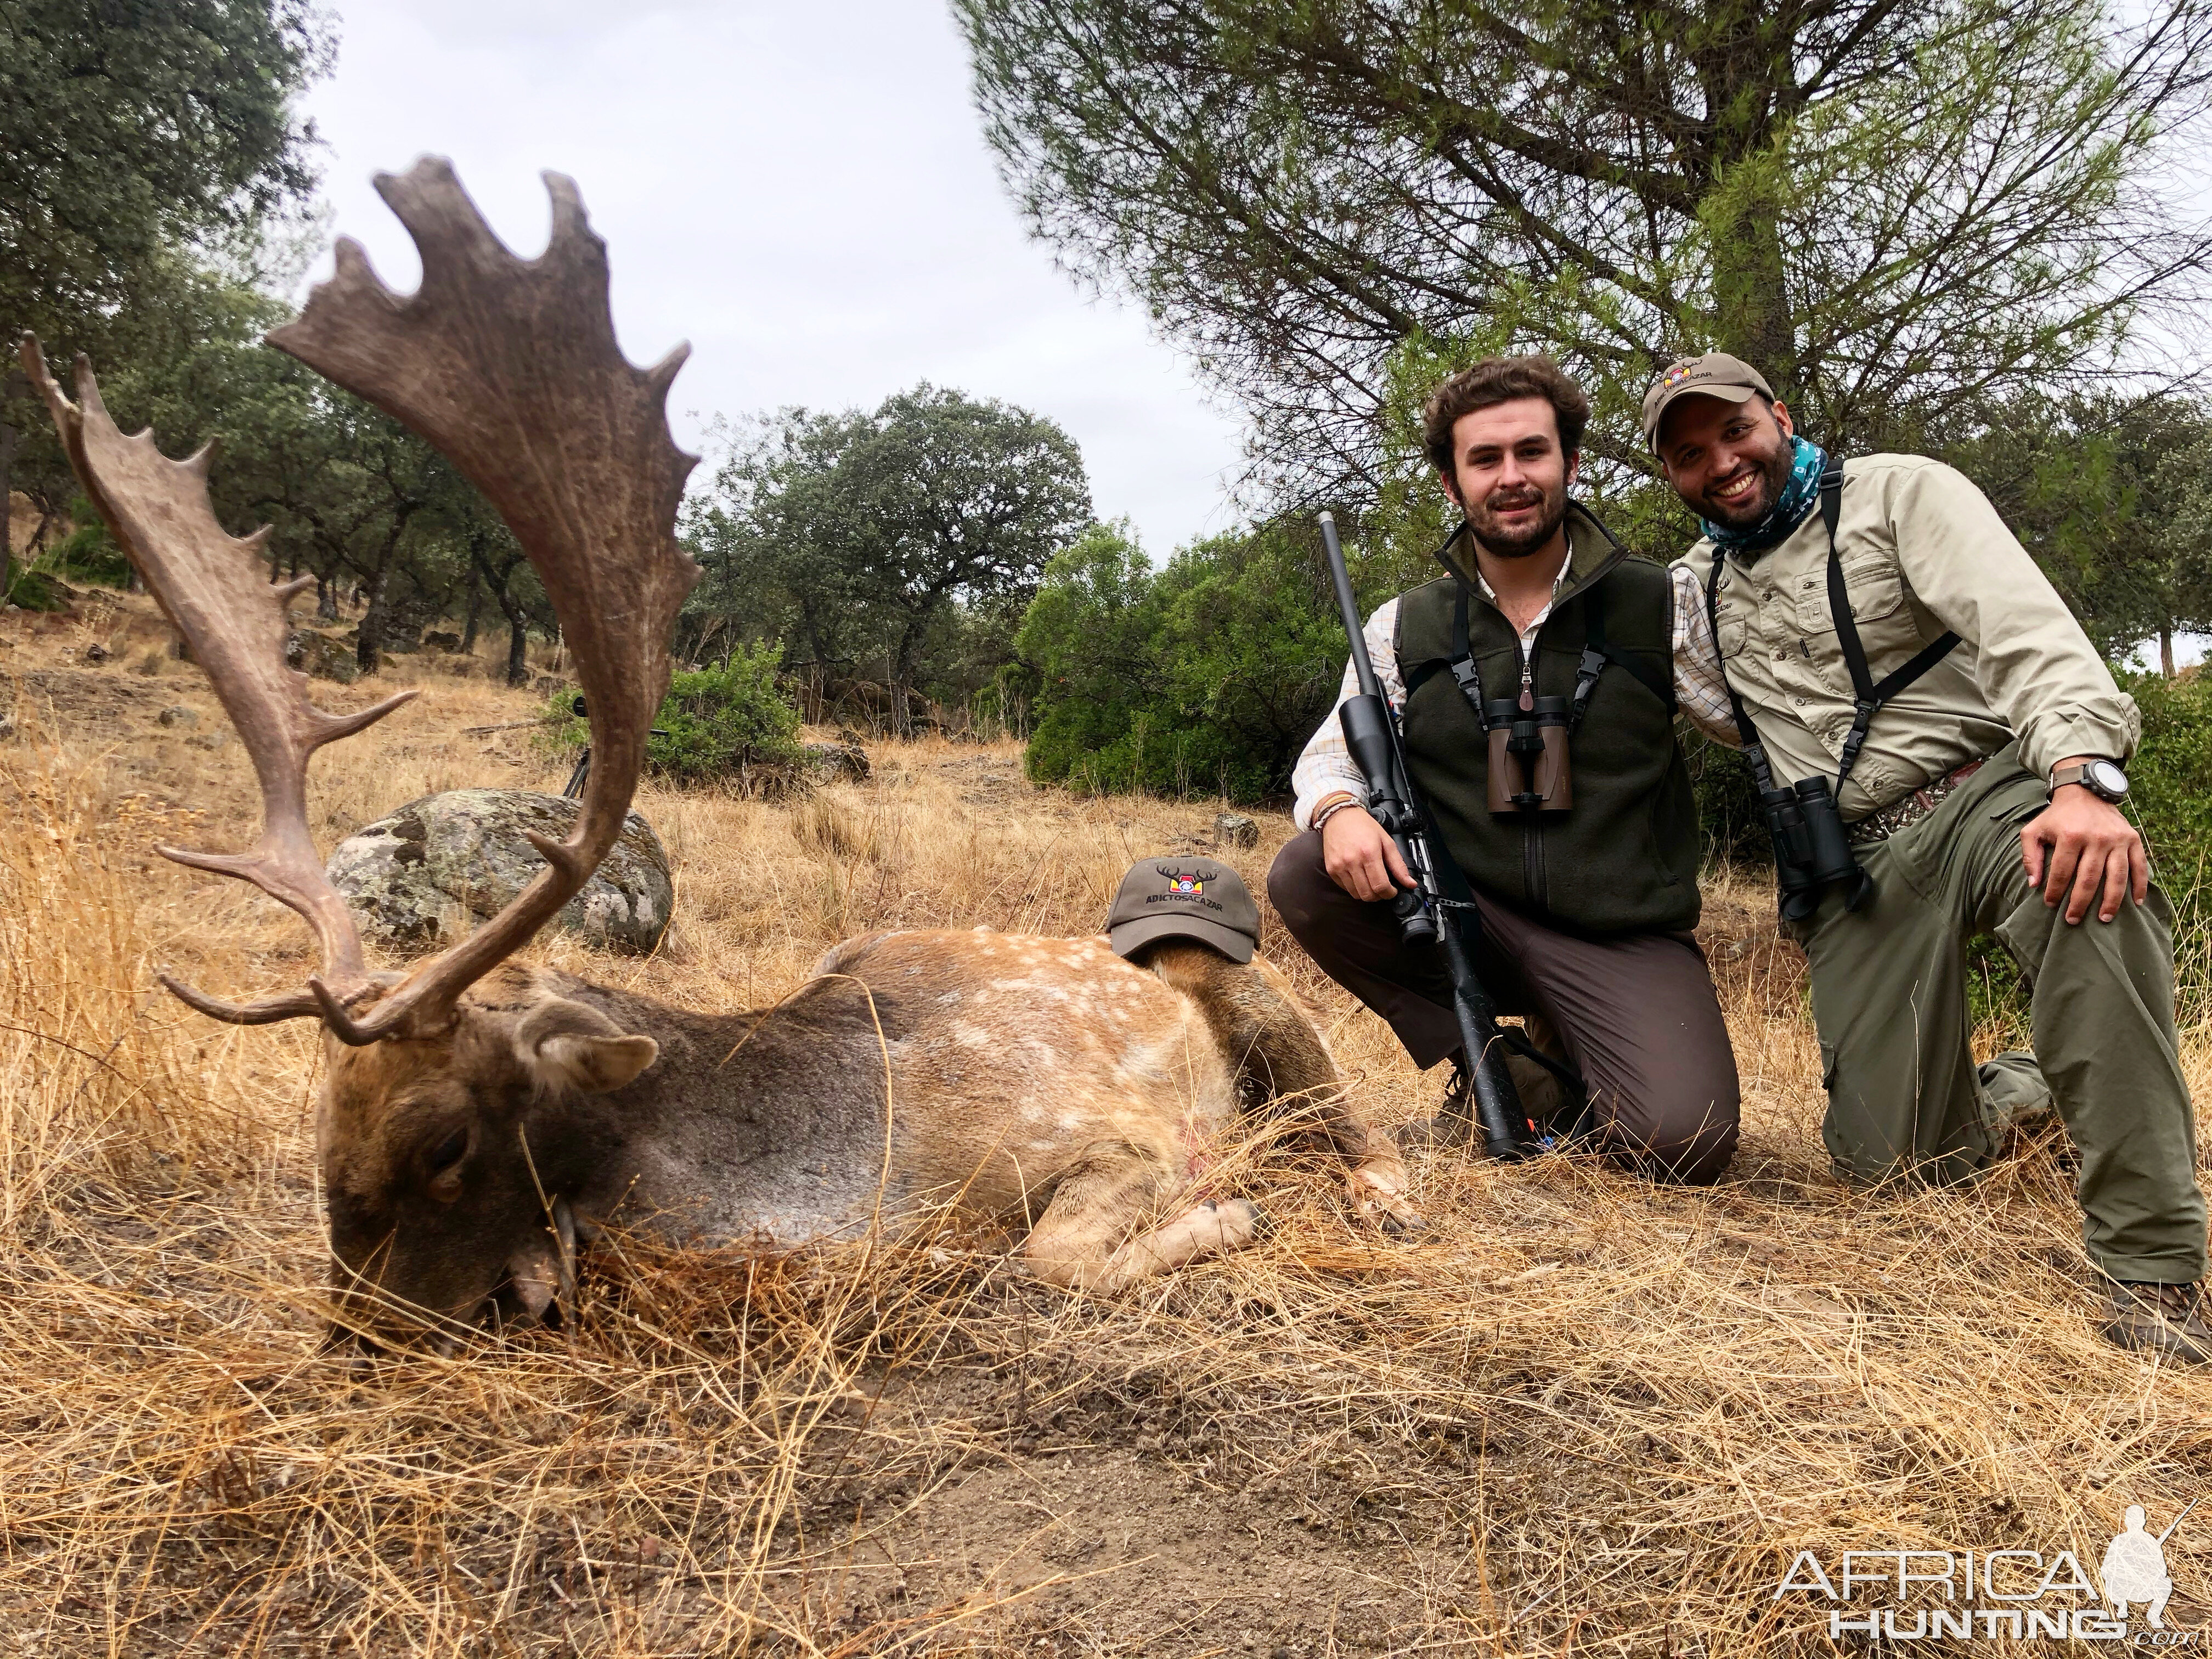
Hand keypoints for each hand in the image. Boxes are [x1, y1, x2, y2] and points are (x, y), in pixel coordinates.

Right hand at [1321, 805, 1413, 901]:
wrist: (1339, 816)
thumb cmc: (1363, 826)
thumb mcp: (1386, 841)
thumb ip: (1399, 865)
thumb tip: (1410, 883)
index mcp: (1369, 853)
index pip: (1380, 885)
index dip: (1389, 893)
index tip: (1392, 890)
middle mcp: (1352, 861)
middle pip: (1368, 894)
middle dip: (1379, 895)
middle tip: (1383, 888)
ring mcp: (1339, 866)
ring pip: (1356, 894)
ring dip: (1367, 893)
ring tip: (1371, 882)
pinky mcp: (1331, 869)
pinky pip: (1345, 888)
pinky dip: (1354, 887)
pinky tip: (1359, 877)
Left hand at [2022, 759, 2148, 923]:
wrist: (2086, 792)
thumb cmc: (2056, 817)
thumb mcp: (2034, 831)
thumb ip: (2029, 856)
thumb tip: (2033, 884)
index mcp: (2070, 835)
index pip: (2062, 871)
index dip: (2055, 891)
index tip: (2050, 905)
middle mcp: (2096, 838)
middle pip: (2089, 878)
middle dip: (2080, 903)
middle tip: (2073, 920)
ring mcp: (2117, 839)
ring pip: (2116, 876)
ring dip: (2111, 900)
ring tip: (2104, 919)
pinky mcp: (2133, 839)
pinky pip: (2139, 866)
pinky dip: (2139, 885)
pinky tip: (2136, 903)